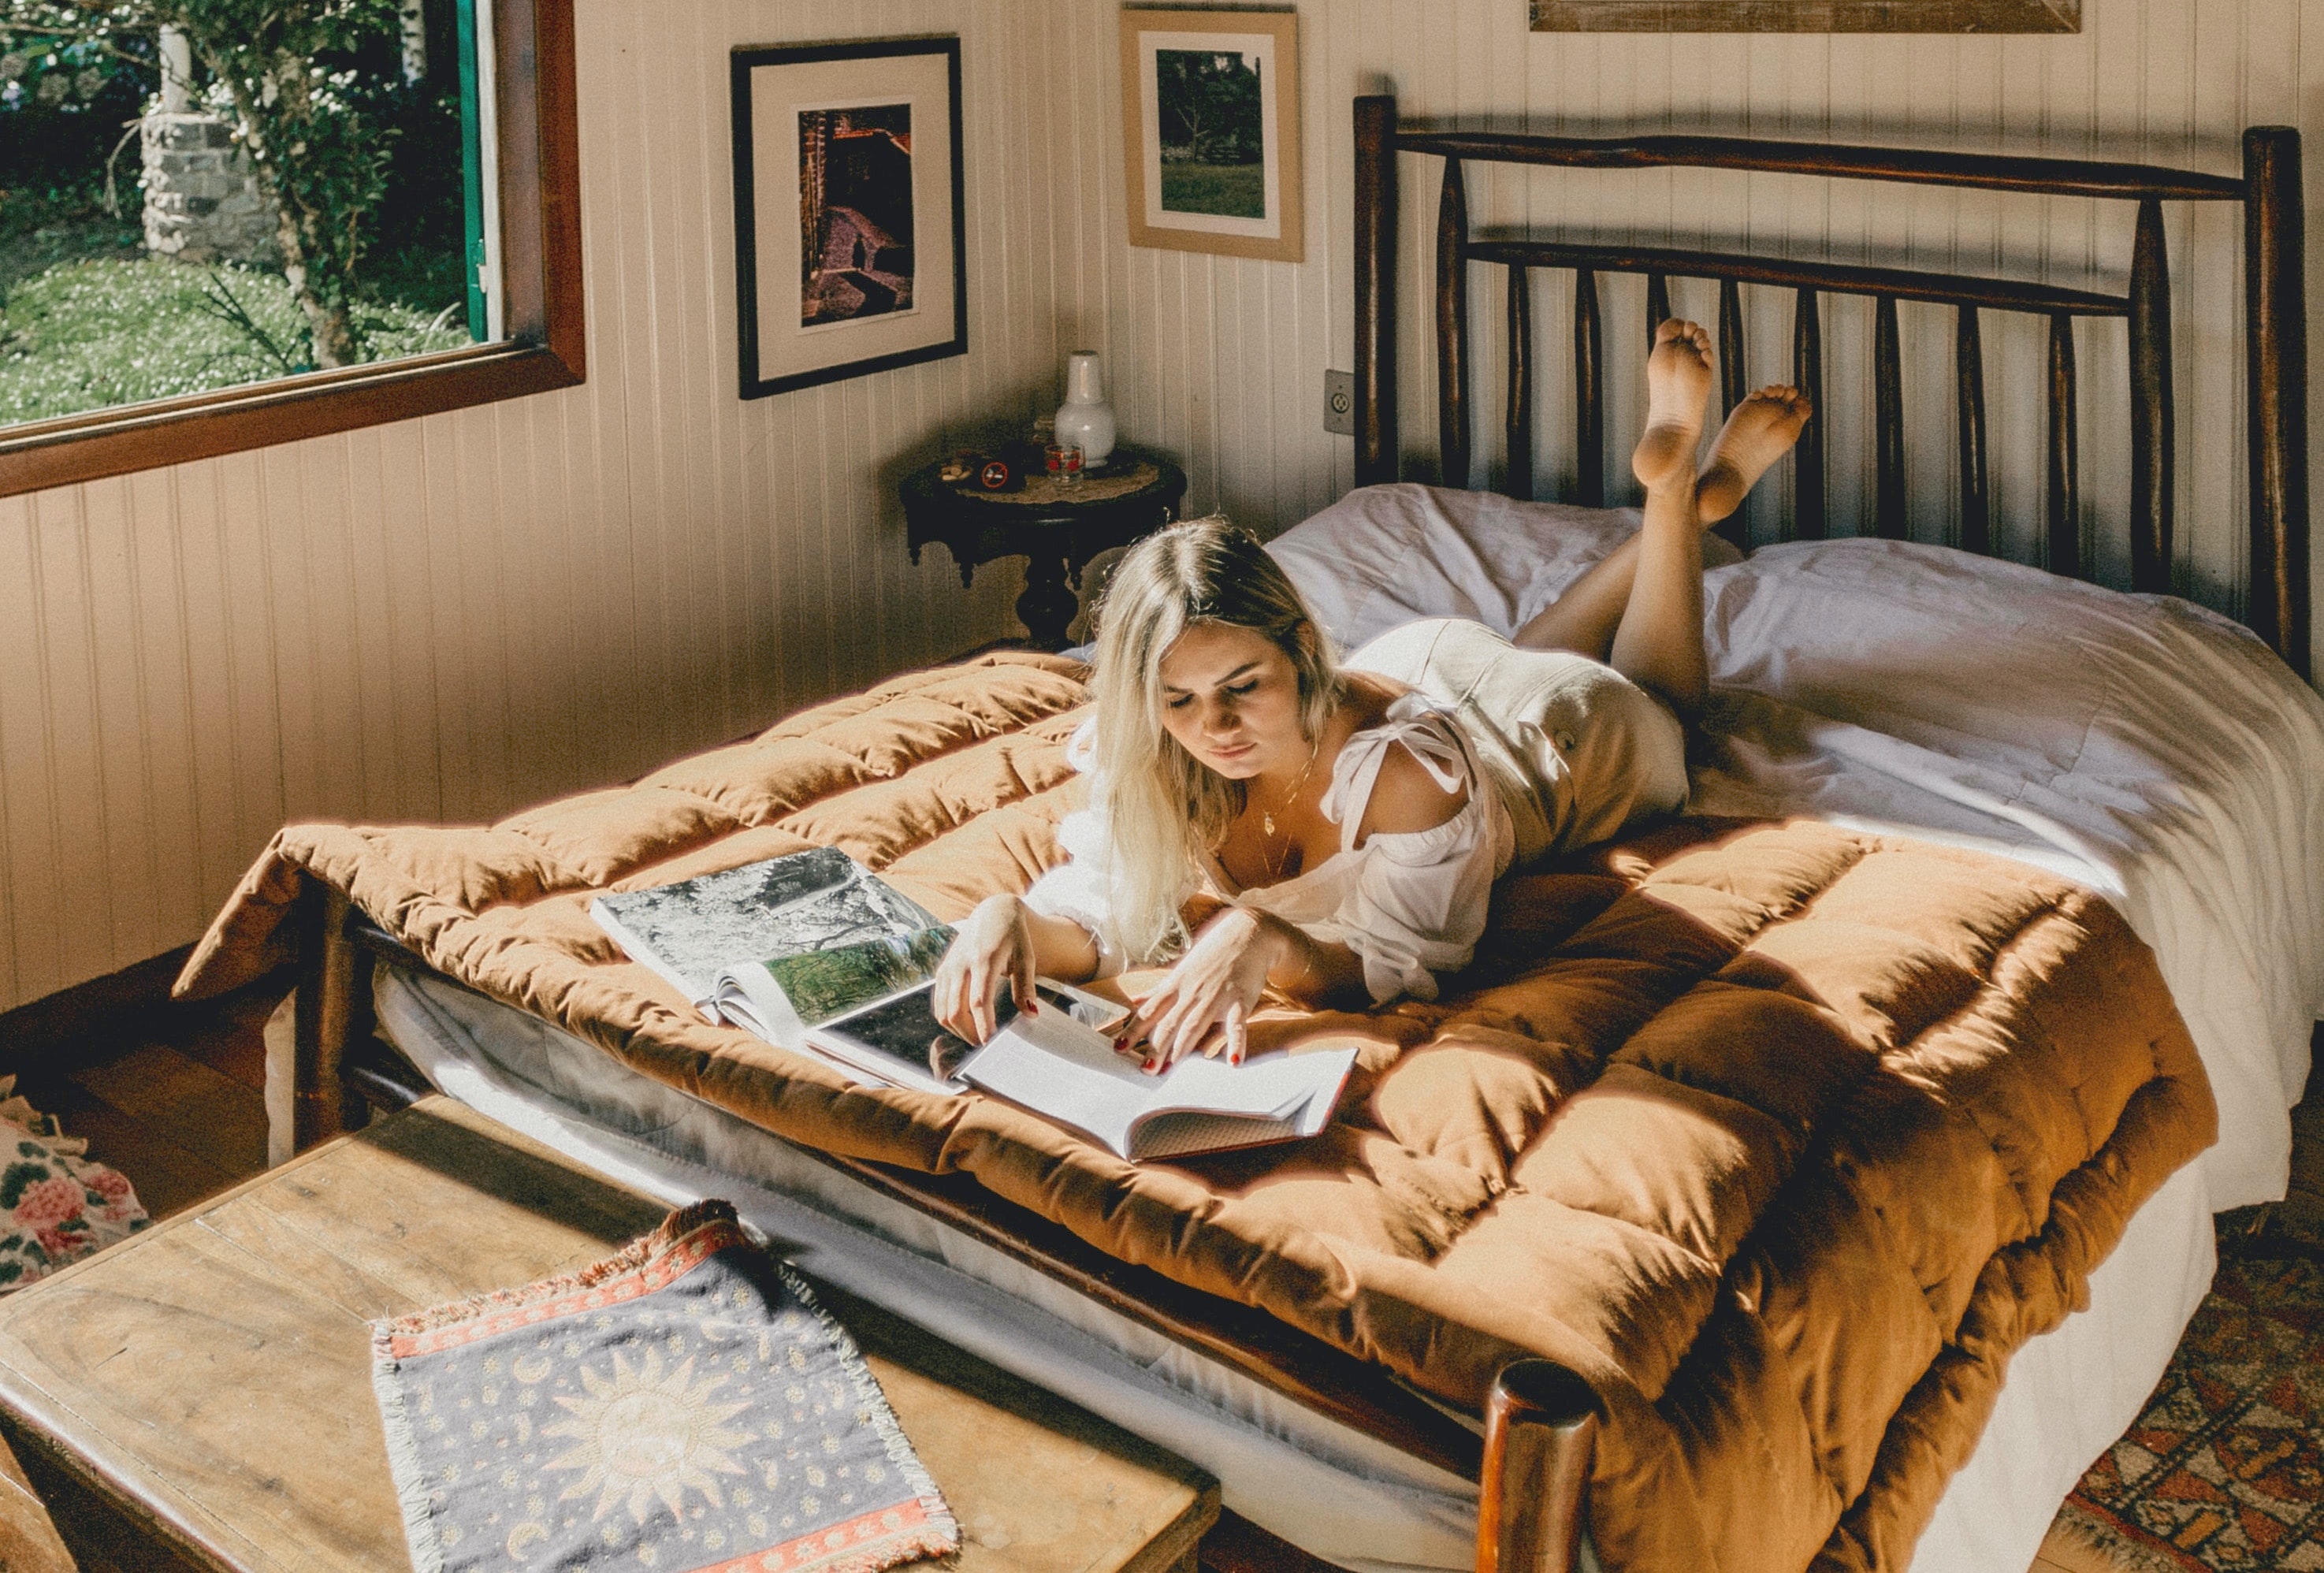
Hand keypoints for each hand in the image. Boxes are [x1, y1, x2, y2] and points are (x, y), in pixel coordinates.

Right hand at [931, 895, 1037, 1044]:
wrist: (994, 914)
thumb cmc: (1013, 937)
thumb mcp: (1026, 958)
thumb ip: (1026, 987)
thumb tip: (1031, 1014)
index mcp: (984, 959)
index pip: (979, 1000)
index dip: (982, 1023)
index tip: (988, 1041)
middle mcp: (961, 963)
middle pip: (956, 1009)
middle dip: (968, 1032)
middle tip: (984, 1043)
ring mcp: (949, 967)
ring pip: (942, 1009)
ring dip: (957, 1028)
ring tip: (975, 1036)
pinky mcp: (943, 971)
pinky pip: (939, 1002)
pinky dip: (948, 1017)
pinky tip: (964, 1023)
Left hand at [1124, 907, 1285, 1073]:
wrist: (1248, 932)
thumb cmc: (1213, 953)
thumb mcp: (1182, 969)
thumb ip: (1159, 990)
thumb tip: (1135, 1001)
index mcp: (1177, 985)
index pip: (1150, 1011)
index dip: (1133, 1030)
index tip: (1118, 1048)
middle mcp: (1192, 991)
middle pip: (1169, 1022)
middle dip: (1155, 1046)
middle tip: (1145, 1070)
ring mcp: (1216, 995)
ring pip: (1195, 1023)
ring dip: (1182, 1046)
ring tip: (1171, 1067)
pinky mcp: (1241, 999)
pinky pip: (1237, 1024)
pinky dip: (1236, 1042)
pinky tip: (1233, 1061)